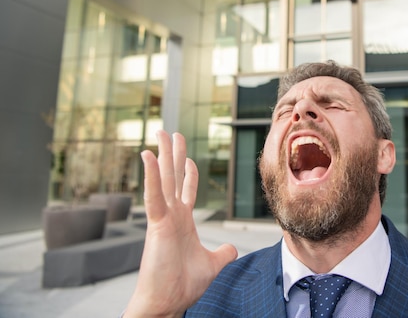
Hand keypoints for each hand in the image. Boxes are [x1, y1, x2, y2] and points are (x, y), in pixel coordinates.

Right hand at [125, 130, 236, 316]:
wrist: (168, 301)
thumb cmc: (183, 284)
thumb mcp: (212, 263)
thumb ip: (222, 253)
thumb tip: (232, 249)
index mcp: (183, 222)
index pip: (186, 189)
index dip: (188, 172)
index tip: (189, 156)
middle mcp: (172, 215)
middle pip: (172, 177)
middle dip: (173, 154)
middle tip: (170, 132)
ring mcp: (163, 217)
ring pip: (163, 179)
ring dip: (162, 155)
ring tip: (160, 133)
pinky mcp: (157, 224)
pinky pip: (153, 194)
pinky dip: (151, 174)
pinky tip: (148, 155)